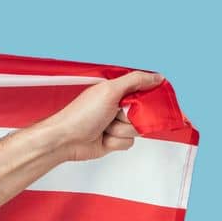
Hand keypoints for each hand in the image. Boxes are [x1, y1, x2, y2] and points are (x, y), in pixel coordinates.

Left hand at [32, 70, 163, 162]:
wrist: (64, 140)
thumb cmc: (80, 115)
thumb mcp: (109, 90)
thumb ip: (135, 80)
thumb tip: (157, 77)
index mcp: (116, 92)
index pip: (145, 92)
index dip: (149, 99)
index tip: (146, 103)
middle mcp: (117, 107)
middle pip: (144, 113)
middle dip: (130, 117)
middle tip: (114, 115)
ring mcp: (115, 125)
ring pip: (137, 129)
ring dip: (120, 130)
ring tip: (104, 127)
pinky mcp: (113, 140)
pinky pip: (128, 142)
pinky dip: (116, 142)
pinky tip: (103, 138)